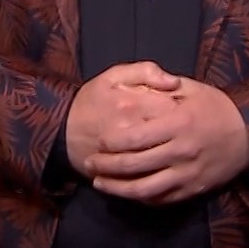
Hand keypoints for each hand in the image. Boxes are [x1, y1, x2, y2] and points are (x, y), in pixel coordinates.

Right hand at [64, 61, 184, 176]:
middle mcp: (134, 129)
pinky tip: (166, 164)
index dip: (185, 105)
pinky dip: (164, 172)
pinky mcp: (126, 174)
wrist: (61, 132)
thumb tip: (174, 81)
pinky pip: (152, 176)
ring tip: (175, 145)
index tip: (186, 106)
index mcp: (135, 102)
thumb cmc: (91, 102)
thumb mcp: (113, 76)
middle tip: (185, 128)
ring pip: (165, 157)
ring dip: (175, 152)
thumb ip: (144, 71)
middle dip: (183, 131)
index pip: (175, 104)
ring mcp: (131, 154)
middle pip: (174, 132)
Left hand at [83, 71, 248, 204]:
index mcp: (177, 124)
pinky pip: (162, 199)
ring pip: (145, 189)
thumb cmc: (218, 108)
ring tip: (100, 184)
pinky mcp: (193, 190)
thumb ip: (163, 87)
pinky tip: (127, 193)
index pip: (135, 137)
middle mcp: (180, 151)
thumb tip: (139, 85)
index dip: (112, 143)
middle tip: (90, 163)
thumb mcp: (193, 89)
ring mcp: (187, 174)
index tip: (99, 142)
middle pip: (134, 165)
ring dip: (118, 189)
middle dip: (107, 166)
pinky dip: (141, 198)